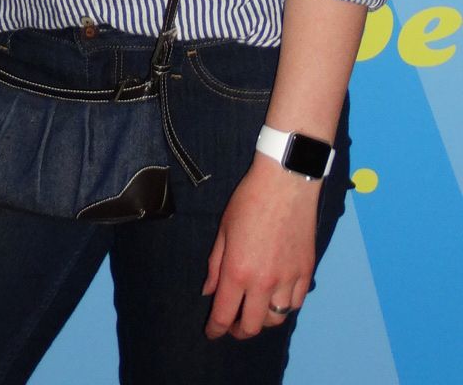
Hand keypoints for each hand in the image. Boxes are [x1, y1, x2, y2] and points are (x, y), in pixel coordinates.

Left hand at [203, 154, 319, 339]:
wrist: (286, 183)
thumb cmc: (249, 200)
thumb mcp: (223, 230)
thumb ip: (215, 265)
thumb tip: (210, 290)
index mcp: (238, 272)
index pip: (224, 315)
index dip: (216, 329)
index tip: (212, 333)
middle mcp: (264, 283)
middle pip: (252, 326)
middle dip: (238, 331)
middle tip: (232, 325)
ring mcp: (288, 280)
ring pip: (276, 320)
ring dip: (263, 320)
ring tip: (255, 310)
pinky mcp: (306, 273)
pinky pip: (296, 304)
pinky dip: (284, 306)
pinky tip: (277, 297)